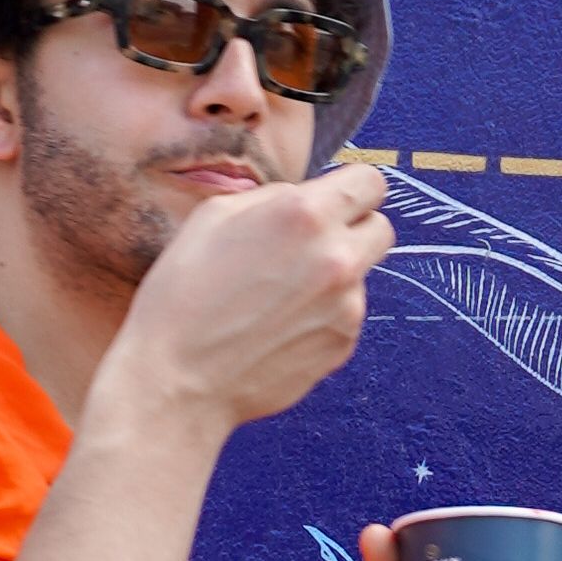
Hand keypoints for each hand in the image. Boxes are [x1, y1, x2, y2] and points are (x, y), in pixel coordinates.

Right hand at [105, 164, 395, 437]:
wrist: (179, 379)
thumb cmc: (184, 294)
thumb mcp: (215, 215)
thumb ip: (273, 198)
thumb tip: (304, 199)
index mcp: (305, 215)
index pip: (370, 182)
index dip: (352, 188)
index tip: (336, 200)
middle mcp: (337, 258)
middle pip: (382, 228)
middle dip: (355, 229)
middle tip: (314, 244)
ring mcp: (346, 308)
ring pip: (362, 276)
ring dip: (333, 277)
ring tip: (278, 296)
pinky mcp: (342, 346)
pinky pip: (346, 316)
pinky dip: (323, 315)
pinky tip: (279, 326)